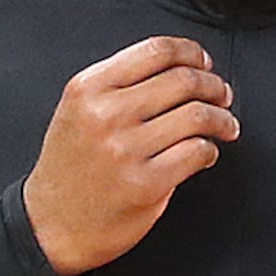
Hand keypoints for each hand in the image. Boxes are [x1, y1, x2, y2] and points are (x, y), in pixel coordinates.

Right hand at [23, 38, 235, 275]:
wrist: (49, 225)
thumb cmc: (69, 169)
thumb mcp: (77, 111)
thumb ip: (118, 86)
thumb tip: (181, 70)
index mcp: (89, 88)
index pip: (156, 51)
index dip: (192, 53)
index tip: (204, 63)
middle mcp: (106, 114)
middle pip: (184, 80)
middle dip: (214, 85)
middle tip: (222, 95)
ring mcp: (125, 150)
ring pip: (197, 115)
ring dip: (222, 119)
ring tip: (226, 125)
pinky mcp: (145, 184)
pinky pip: (196, 152)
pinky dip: (210, 150)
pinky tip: (205, 154)